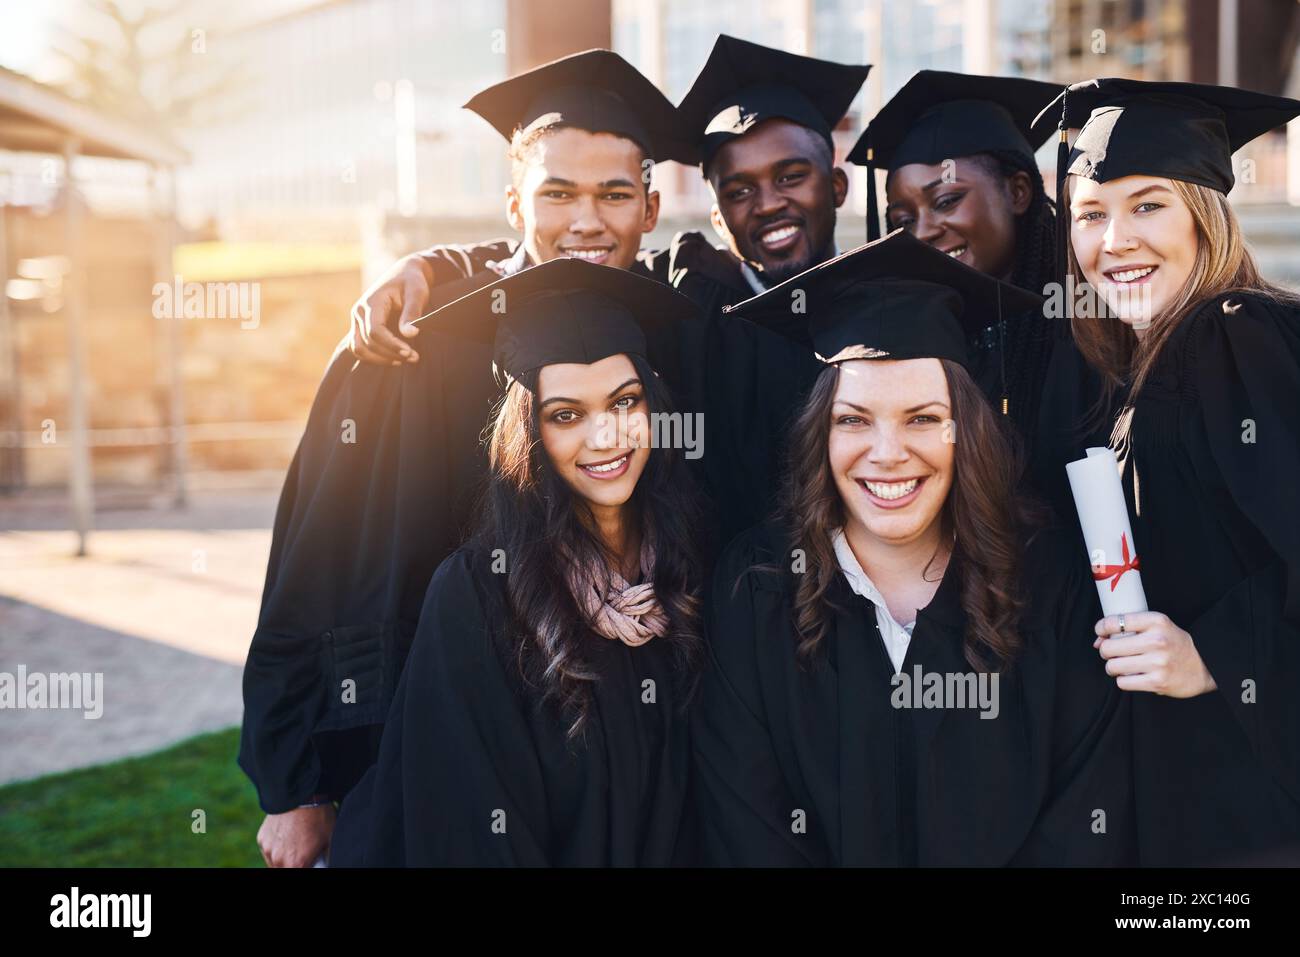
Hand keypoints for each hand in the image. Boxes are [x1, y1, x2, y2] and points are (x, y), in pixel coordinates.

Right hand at [257, 804, 335, 866]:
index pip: (301, 873)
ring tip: (296, 842)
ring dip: (284, 858)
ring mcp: (267, 850)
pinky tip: (286, 834)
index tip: (312, 861)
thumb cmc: (318, 816)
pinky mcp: (261, 839)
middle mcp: (278, 860)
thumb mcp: (330, 839)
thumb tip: (325, 864)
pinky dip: (276, 847)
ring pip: (275, 863)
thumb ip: (326, 858)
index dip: (308, 866)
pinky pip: (269, 850)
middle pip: (287, 870)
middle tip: (306, 851)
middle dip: (296, 865)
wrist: (300, 794)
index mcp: (297, 864)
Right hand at [349, 254, 433, 364]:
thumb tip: (409, 334)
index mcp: (372, 301)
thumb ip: (412, 312)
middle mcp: (359, 311)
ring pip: (359, 348)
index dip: (391, 345)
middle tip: (414, 358)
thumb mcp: (417, 293)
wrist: (403, 273)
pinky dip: (373, 357)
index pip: (375, 331)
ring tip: (403, 360)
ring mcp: (357, 320)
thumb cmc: (412, 282)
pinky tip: (393, 358)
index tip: (410, 353)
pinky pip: (359, 347)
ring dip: (380, 359)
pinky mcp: (359, 326)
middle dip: (390, 354)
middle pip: (367, 342)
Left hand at [1093, 611, 1216, 697]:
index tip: (1102, 633)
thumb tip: (1098, 641)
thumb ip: (1128, 628)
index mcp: (1157, 621)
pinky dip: (1124, 680)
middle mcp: (1157, 640)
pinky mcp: (1158, 682)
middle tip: (1114, 653)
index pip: (1115, 622)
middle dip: (1106, 651)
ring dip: (1113, 667)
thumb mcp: (1157, 627)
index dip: (1101, 628)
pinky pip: (1123, 683)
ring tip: (1123, 666)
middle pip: (1109, 647)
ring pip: (1113, 666)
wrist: (1205, 666)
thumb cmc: (1174, 644)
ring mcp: (1158, 662)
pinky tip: (1133, 676)